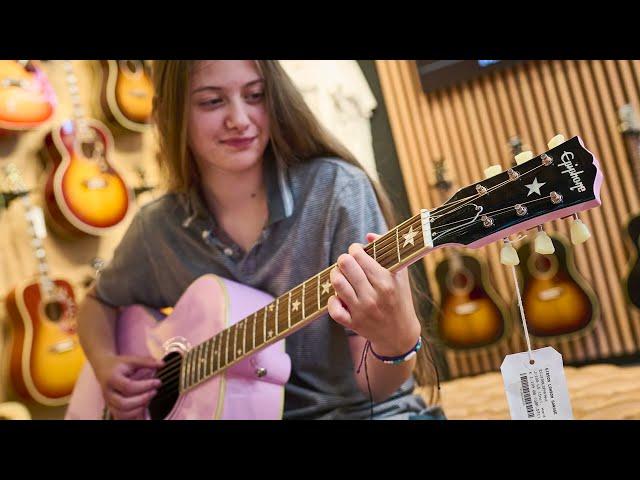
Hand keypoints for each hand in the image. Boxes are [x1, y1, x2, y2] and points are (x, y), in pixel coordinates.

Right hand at [95, 354, 163, 419]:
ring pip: (121, 413)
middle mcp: (108, 392)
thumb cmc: (119, 365)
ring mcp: (108, 401)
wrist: (103, 368)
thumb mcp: (131, 360)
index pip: (128, 387)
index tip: (158, 382)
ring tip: (149, 399)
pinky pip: (120, 417)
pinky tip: (142, 406)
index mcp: (112, 378)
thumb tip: (162, 364)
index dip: (145, 386)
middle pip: (123, 403)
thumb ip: (147, 362)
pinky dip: (132, 415)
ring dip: (138, 409)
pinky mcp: (111, 407)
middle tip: (154, 391)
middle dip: (142, 399)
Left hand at [327, 232, 421, 355]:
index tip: (357, 251)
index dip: (355, 249)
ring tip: (341, 275)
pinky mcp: (353, 324)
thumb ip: (387, 251)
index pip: (360, 256)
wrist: (400, 334)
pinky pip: (333, 309)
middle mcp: (373, 296)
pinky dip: (332, 300)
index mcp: (386, 281)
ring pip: (337, 284)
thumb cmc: (400, 298)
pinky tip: (339, 296)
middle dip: (344, 260)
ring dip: (335, 275)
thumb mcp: (400, 274)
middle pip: (346, 266)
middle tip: (347, 262)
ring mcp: (362, 311)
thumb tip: (368, 235)